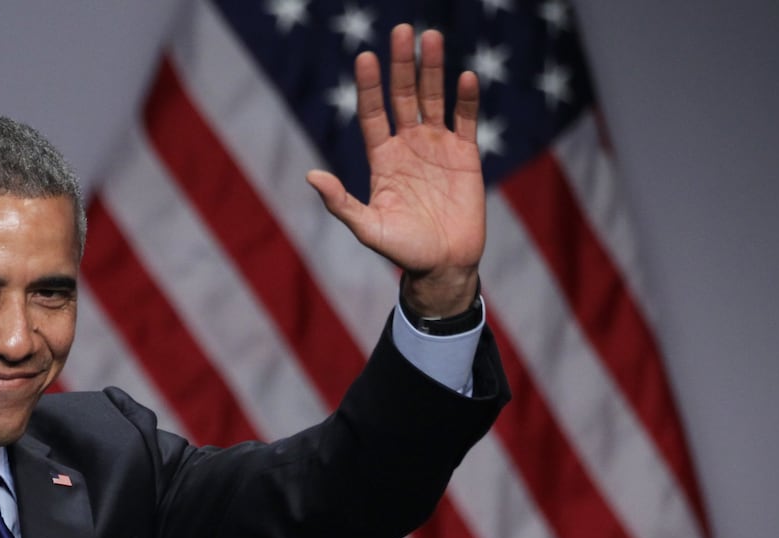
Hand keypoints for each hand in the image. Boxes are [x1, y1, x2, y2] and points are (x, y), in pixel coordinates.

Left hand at [306, 24, 484, 317]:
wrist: (443, 265)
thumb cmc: (402, 250)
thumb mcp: (367, 228)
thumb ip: (341, 203)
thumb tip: (311, 176)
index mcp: (382, 158)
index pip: (373, 113)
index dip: (370, 86)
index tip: (364, 57)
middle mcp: (408, 145)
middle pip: (403, 96)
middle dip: (401, 65)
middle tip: (401, 30)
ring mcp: (438, 147)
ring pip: (434, 99)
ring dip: (432, 69)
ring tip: (432, 37)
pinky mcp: (466, 155)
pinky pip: (466, 120)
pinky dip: (466, 100)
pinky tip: (464, 77)